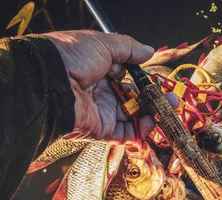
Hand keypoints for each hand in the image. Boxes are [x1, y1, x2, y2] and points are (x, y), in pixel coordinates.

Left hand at [44, 30, 177, 142]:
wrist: (49, 81)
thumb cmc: (70, 57)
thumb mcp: (103, 43)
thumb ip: (129, 48)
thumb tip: (148, 51)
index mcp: (98, 70)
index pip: (126, 77)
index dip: (142, 80)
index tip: (157, 81)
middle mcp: (99, 92)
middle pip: (132, 100)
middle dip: (153, 100)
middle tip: (171, 100)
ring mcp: (100, 112)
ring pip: (131, 117)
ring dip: (150, 116)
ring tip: (166, 111)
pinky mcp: (99, 130)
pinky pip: (123, 135)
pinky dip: (139, 132)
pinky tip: (151, 123)